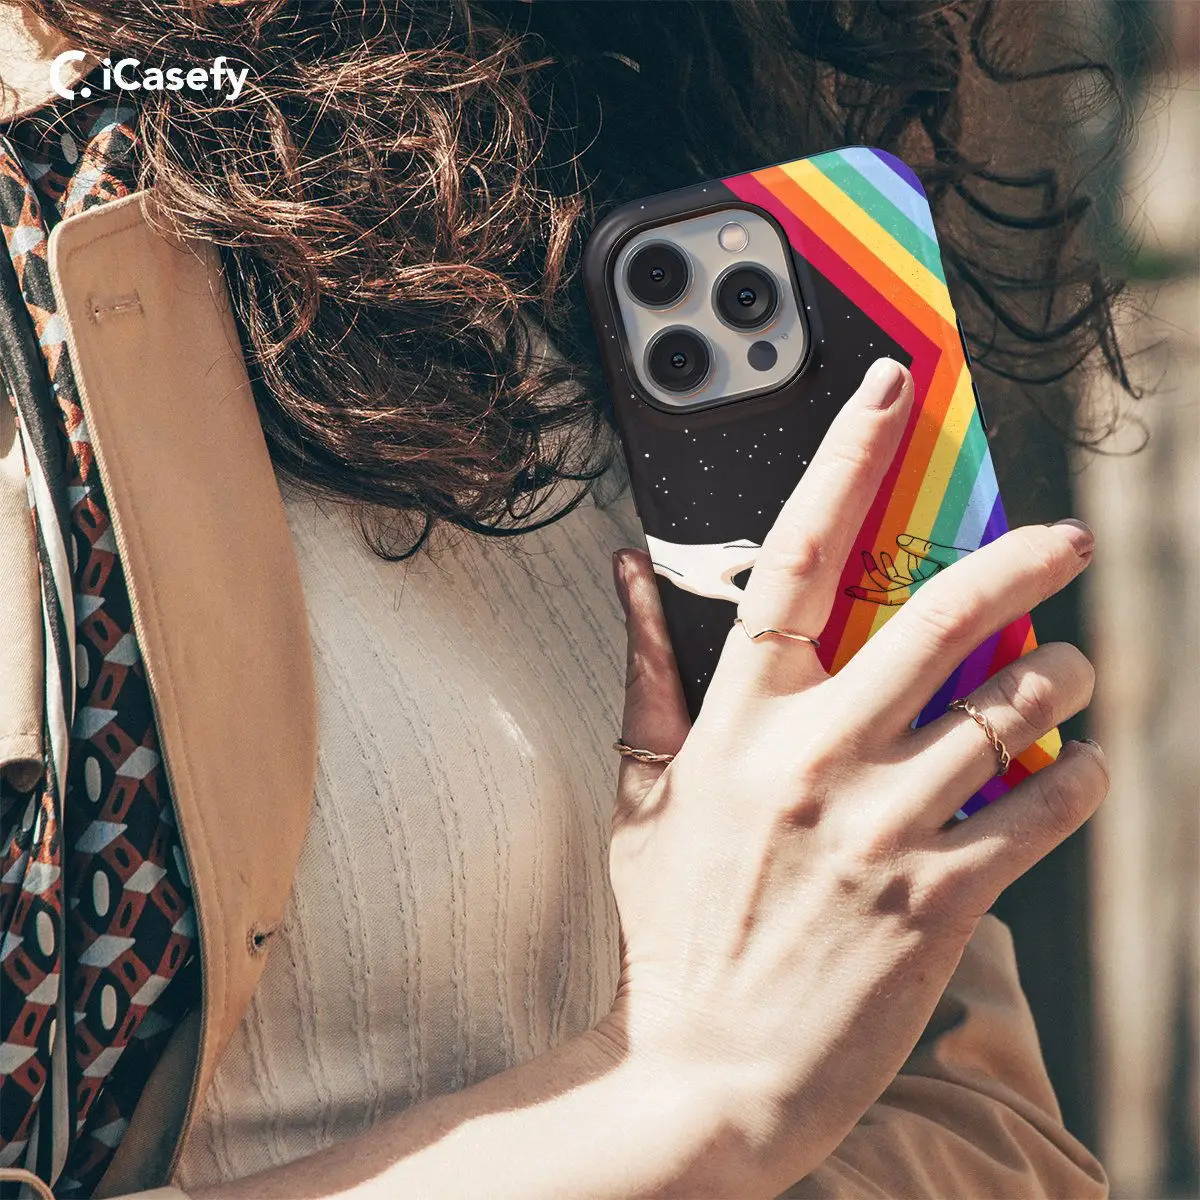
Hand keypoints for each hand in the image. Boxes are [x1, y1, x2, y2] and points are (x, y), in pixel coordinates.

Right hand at [606, 358, 1105, 1194]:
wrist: (706, 1070)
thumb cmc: (674, 926)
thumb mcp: (643, 792)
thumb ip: (647, 672)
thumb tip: (628, 572)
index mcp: (740, 723)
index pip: (795, 560)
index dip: (844, 462)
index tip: (888, 395)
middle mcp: (816, 759)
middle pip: (938, 618)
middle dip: (1019, 560)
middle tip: (1064, 537)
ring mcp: (882, 827)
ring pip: (1007, 709)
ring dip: (1061, 677)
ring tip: (1073, 672)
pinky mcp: (940, 898)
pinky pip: (1038, 809)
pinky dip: (1075, 775)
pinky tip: (1077, 765)